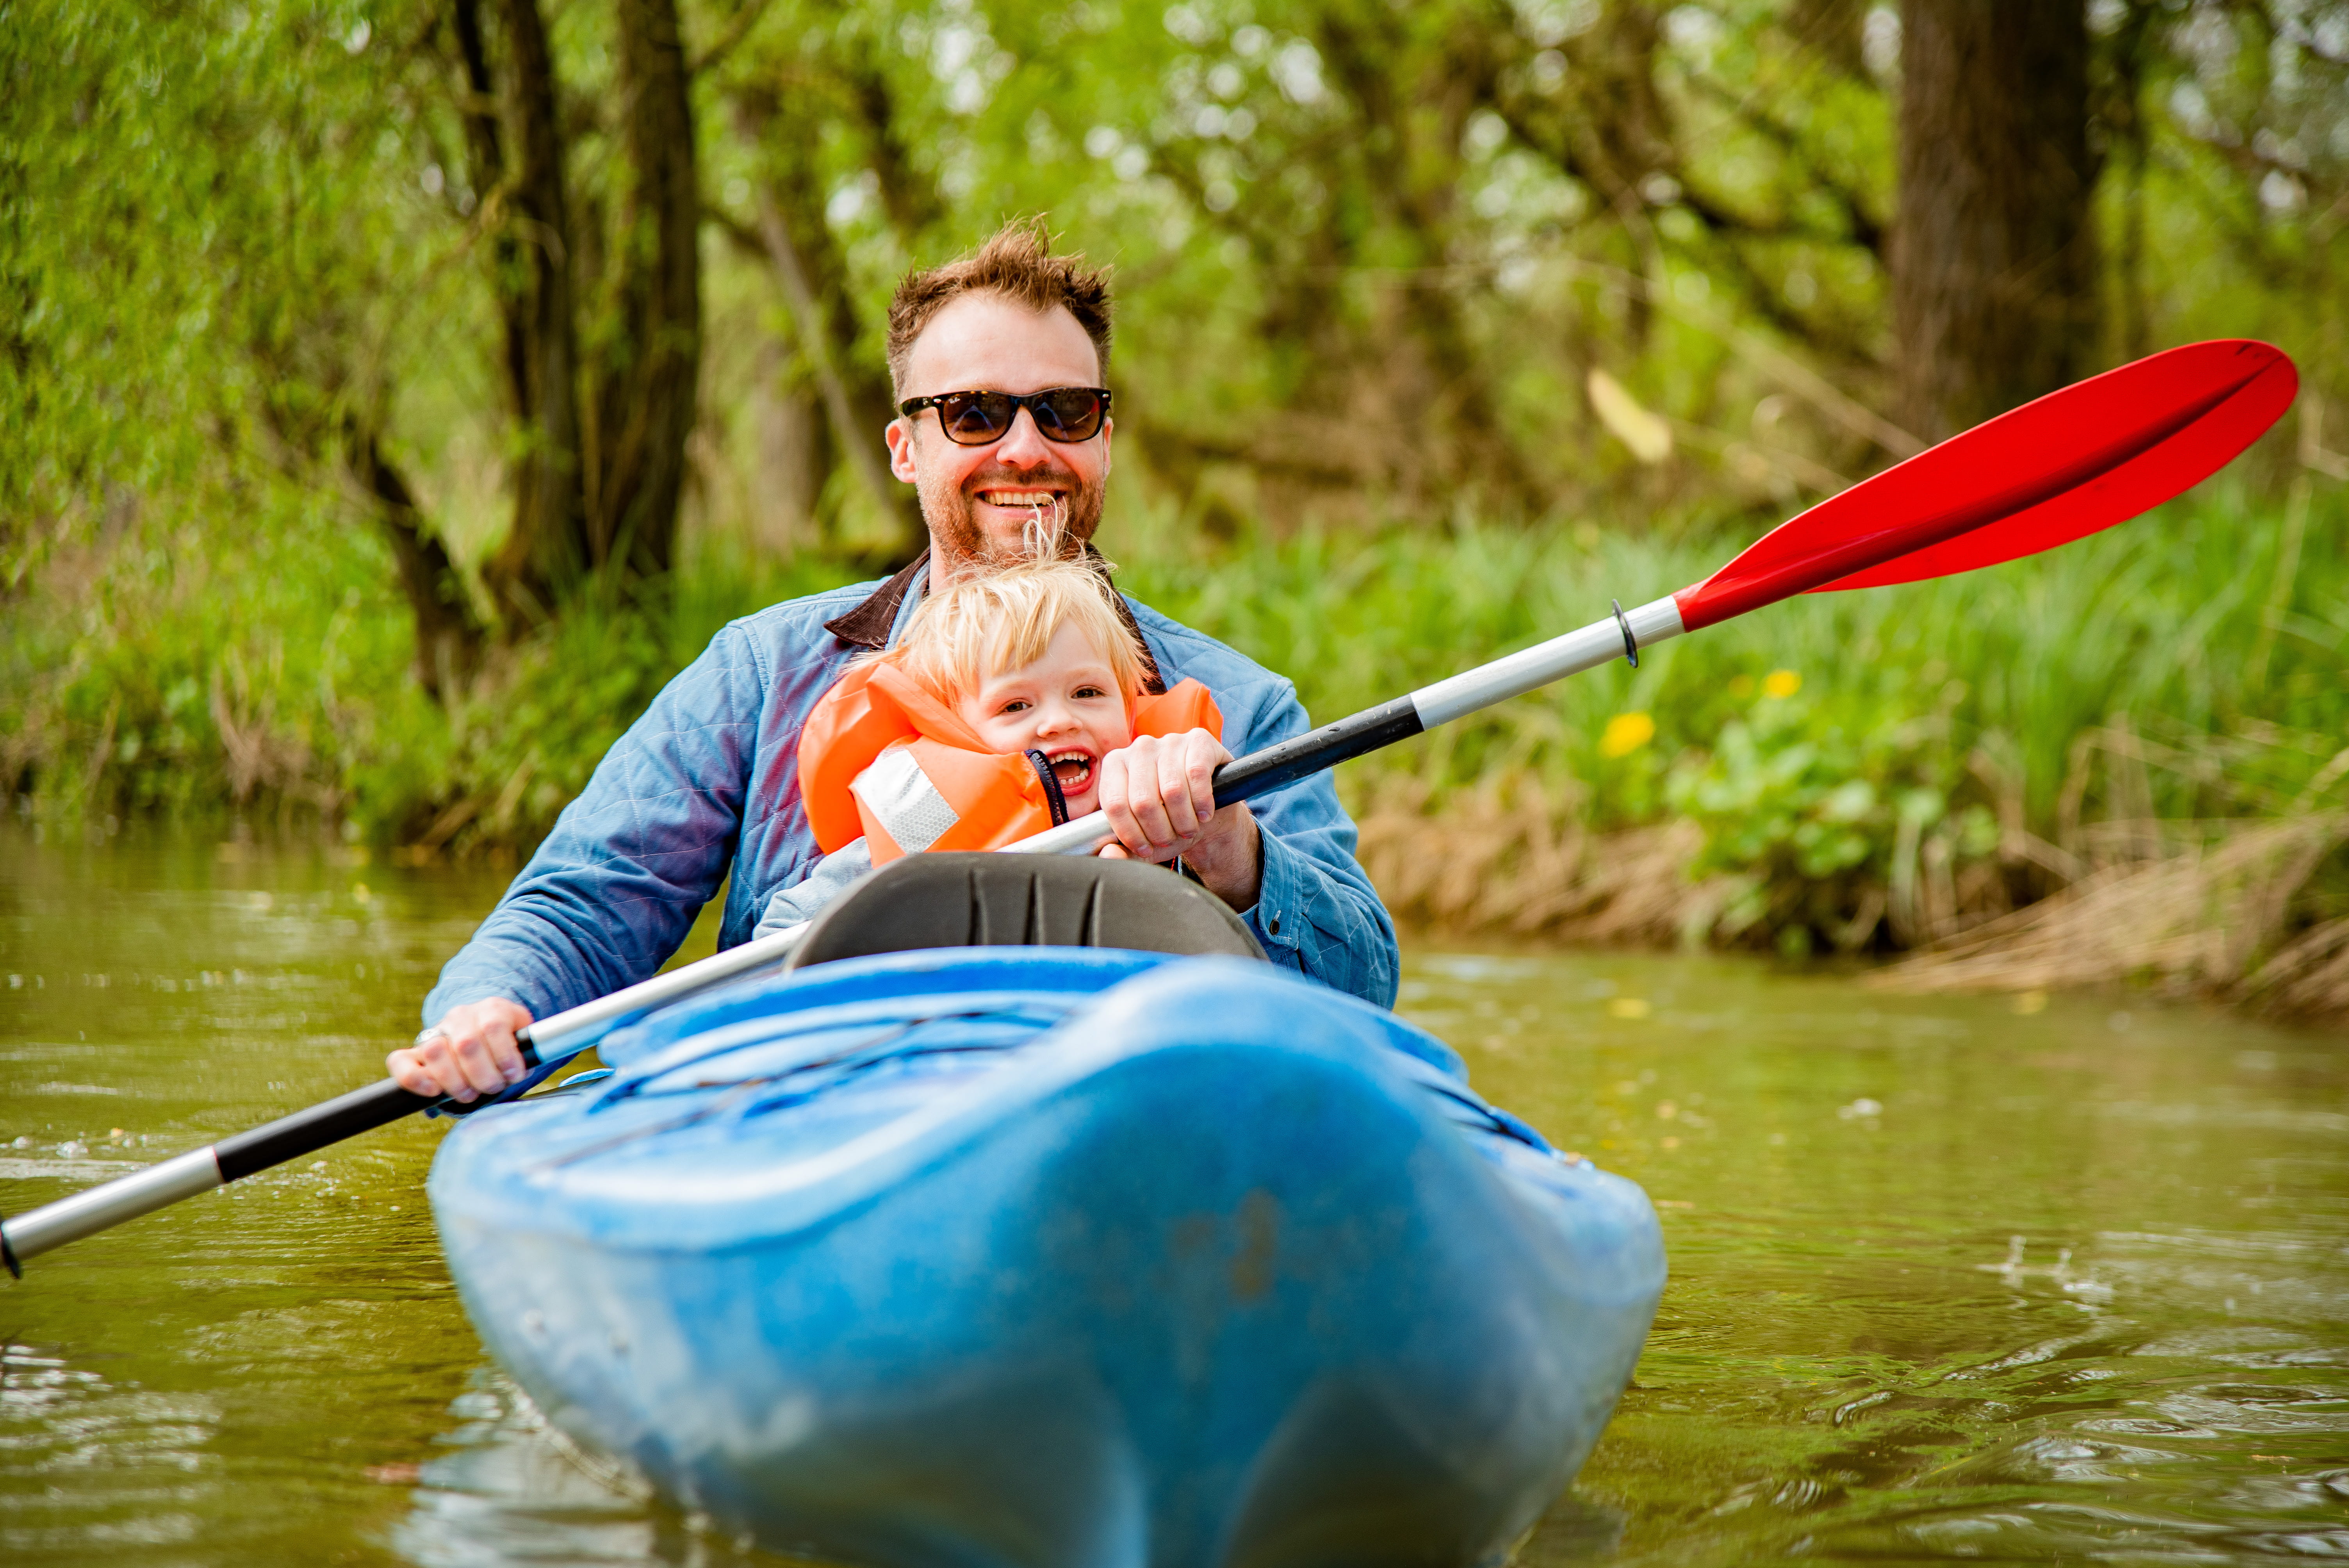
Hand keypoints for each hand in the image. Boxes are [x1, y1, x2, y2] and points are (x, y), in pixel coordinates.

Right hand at [386, 998, 533, 1102]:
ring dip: (454, 1081)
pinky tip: (432, 1091)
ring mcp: (436, 1031)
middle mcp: (461, 1016)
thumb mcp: (524, 1039)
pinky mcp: (414, 1050)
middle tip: (492, 1088)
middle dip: (483, 1075)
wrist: (484, 1031)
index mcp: (492, 1009)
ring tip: (469, 1094)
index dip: (505, 1055)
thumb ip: (527, 1049)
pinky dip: (415, 1078)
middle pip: (466, 1043)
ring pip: (435, 1050)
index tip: (515, 1075)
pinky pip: (400, 1060)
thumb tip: (524, 1065)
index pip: (494, 1026)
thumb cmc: (508, 1043)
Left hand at [1096, 727, 1262, 909]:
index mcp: (1115, 765)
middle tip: (1170, 839)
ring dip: (1184, 821)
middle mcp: (1139, 747)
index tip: (1145, 849)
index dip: (1131, 834)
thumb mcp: (1145, 840)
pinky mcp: (1199, 740)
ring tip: (1188, 829)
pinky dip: (1203, 803)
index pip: (1115, 803)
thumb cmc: (1169, 821)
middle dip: (1160, 831)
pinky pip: (1197, 775)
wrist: (1205, 810)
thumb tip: (1109, 854)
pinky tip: (1204, 814)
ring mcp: (1169, 741)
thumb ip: (1122, 852)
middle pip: (1143, 801)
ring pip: (1172, 791)